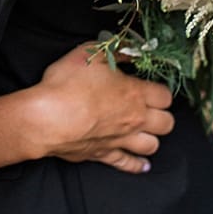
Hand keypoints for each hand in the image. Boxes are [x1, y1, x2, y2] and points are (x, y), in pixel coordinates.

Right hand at [29, 44, 173, 172]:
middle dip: (162, 115)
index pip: (165, 96)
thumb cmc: (67, 85)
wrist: (46, 119)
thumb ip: (116, 50)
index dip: (160, 91)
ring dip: (152, 138)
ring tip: (144, 132)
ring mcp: (121, 140)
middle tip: (149, 108)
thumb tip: (131, 48)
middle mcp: (134, 119)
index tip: (150, 87)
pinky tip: (142, 164)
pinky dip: (137, 165)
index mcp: (134, 94)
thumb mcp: (90, 54)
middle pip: (166, 123)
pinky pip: (129, 164)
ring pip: (152, 145)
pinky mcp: (105, 155)